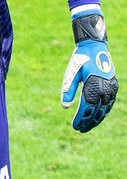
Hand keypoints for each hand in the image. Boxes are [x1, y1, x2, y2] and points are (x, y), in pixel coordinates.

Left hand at [61, 10, 116, 131]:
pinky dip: (105, 111)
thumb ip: (68, 91)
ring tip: (89, 126)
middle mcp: (104, 89)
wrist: (94, 47)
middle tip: (81, 130)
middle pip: (96, 111)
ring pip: (105, 109)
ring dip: (98, 119)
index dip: (81, 119)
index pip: (86, 109)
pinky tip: (99, 115)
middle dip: (89, 122)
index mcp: (92, 87)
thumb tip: (64, 107)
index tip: (75, 127)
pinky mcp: (113, 85)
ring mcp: (111, 87)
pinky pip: (110, 102)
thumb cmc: (79, 61)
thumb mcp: (70, 75)